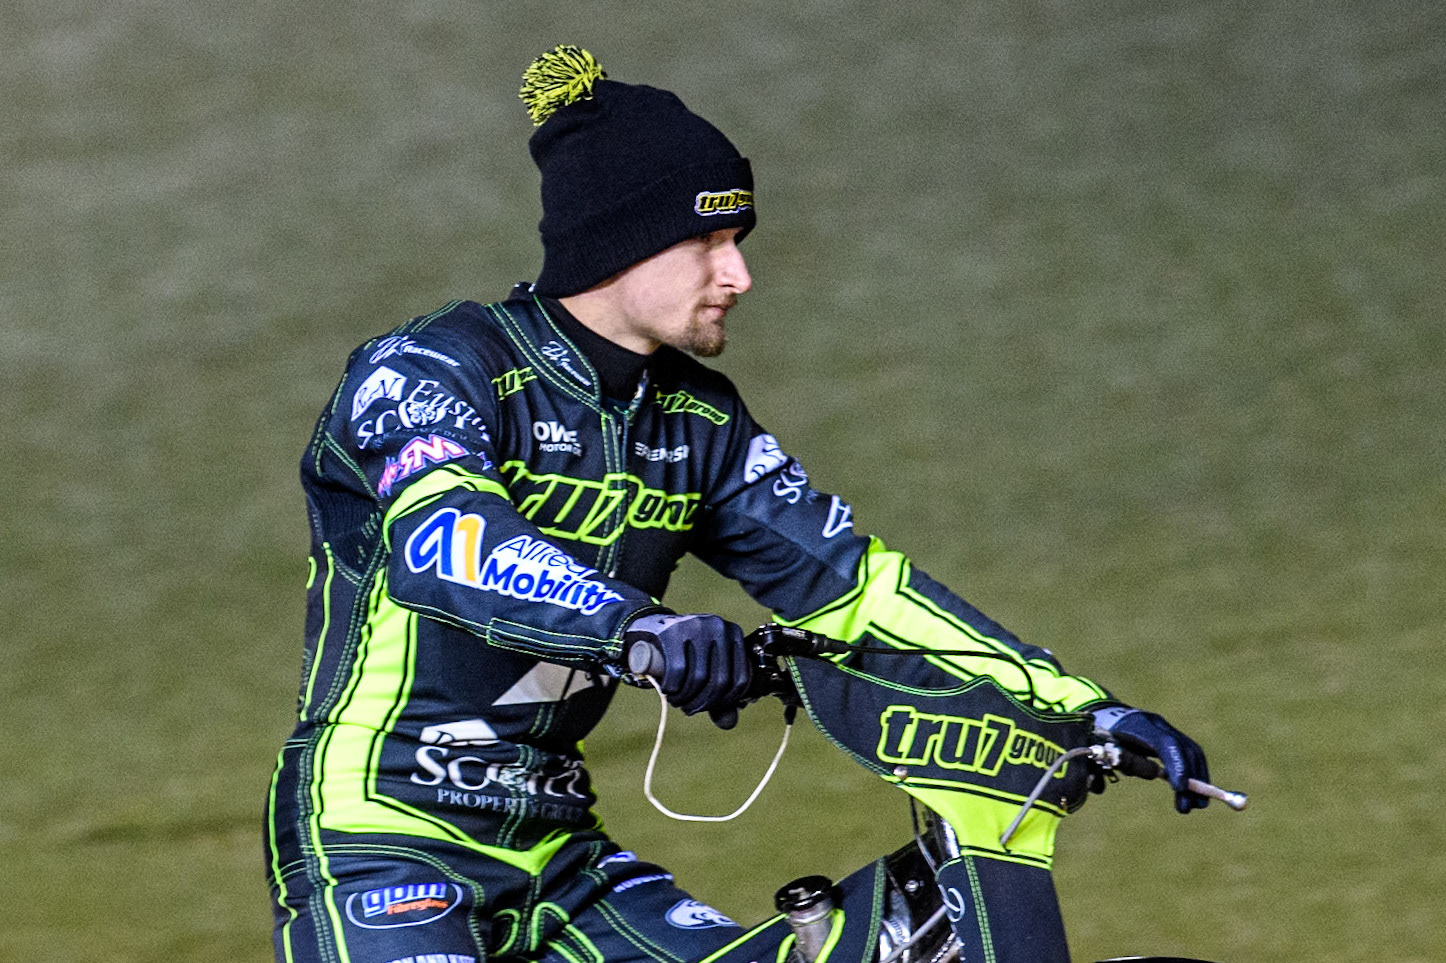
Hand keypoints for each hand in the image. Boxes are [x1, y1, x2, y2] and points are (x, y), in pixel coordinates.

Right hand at [624, 613, 750, 727]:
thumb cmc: (686, 651)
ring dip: (685, 698)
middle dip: (702, 703)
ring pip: (698, 678)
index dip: (725, 702)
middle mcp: (719, 627)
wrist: (652, 626)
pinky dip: (672, 687)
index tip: (708, 708)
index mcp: (734, 635)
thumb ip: (721, 695)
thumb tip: (729, 723)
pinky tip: (667, 689)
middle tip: (688, 709)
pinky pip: (678, 670)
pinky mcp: (672, 631)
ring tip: (676, 700)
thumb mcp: (707, 668)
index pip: (740, 679)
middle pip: (719, 681)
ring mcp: (696, 626)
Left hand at [1092, 705, 1210, 812]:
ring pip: (1190, 751)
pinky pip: (1187, 754)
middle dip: (1190, 778)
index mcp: (1135, 724)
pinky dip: (1192, 773)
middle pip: (1182, 748)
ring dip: (1196, 779)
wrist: (1102, 713)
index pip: (1163, 743)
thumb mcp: (1096, 746)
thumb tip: (1100, 787)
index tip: (1179, 789)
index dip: (1175, 765)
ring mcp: (1164, 728)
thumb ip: (1102, 764)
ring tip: (1196, 805)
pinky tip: (1193, 793)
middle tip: (1191, 807)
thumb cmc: (1095, 733)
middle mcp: (1155, 724)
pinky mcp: (1168, 737)